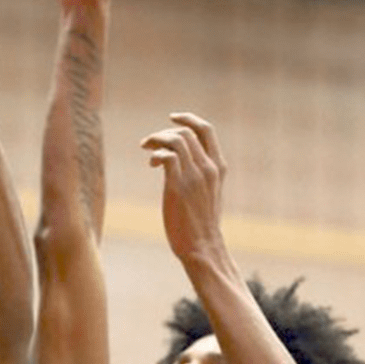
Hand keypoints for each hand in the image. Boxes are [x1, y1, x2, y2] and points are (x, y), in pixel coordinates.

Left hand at [141, 113, 227, 262]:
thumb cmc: (201, 222)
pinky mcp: (178, 187)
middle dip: (163, 133)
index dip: (188, 119)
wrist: (203, 246)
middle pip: (185, 132)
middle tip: (148, 144)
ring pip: (175, 140)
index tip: (172, 117)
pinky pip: (167, 156)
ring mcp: (194, 176)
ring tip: (146, 150)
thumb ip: (200, 174)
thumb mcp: (208, 192)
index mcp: (218, 167)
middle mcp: (208, 168)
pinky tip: (152, 164)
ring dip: (155, 140)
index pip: (206, 130)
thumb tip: (178, 161)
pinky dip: (156, 154)